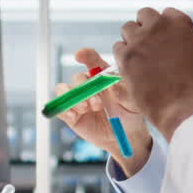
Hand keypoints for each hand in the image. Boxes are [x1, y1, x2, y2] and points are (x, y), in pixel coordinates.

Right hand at [54, 48, 152, 174]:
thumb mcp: (132, 104)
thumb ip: (124, 94)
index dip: (85, 55)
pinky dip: (64, 109)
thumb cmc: (130, 115)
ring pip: (65, 90)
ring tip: (85, 108)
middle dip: (85, 88)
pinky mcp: (71, 114)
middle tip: (97, 104)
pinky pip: (60, 107)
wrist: (124, 137)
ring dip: (72, 98)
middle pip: (79, 78)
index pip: (92, 60)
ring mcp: (78, 99)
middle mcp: (88, 85)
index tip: (80, 55)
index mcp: (103, 77)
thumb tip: (112, 85)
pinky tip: (73, 115)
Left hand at [114, 8, 192, 139]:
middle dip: (145, 28)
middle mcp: (160, 25)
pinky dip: (123, 57)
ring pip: (127, 28)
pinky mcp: (126, 56)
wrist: (186, 108)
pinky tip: (132, 70)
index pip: (166, 13)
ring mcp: (141, 39)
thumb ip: (181, 41)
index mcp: (181, 22)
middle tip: (149, 47)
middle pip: (144, 15)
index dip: (164, 28)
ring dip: (132, 40)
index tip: (164, 41)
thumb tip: (168, 42)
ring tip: (140, 60)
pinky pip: (118, 48)